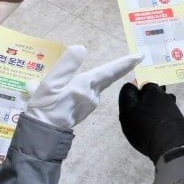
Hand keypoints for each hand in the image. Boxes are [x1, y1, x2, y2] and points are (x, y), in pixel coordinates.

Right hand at [24, 46, 141, 128]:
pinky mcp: (85, 111)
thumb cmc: (44, 107)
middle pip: (107, 78)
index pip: (109, 71)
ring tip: (72, 80)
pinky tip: (67, 92)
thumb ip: (66, 65)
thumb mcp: (50, 83)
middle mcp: (93, 95)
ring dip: (90, 80)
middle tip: (134, 58)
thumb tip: (81, 49)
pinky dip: (82, 89)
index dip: (125, 63)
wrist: (42, 135)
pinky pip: (87, 94)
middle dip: (120, 68)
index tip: (140, 56)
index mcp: (85, 86)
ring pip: (94, 86)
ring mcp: (90, 105)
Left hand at [118, 83, 183, 163]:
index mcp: (125, 110)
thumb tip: (144, 85)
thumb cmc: (162, 116)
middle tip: (163, 89)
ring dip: (155, 103)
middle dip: (149, 93)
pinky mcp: (145, 140)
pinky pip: (148, 123)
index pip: (127, 89)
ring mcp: (135, 133)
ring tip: (170, 100)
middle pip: (135, 101)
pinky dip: (156, 115)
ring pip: (143, 112)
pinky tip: (169, 112)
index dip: (139, 81)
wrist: (172, 146)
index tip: (152, 79)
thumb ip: (147, 86)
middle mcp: (126, 122)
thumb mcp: (155, 94)